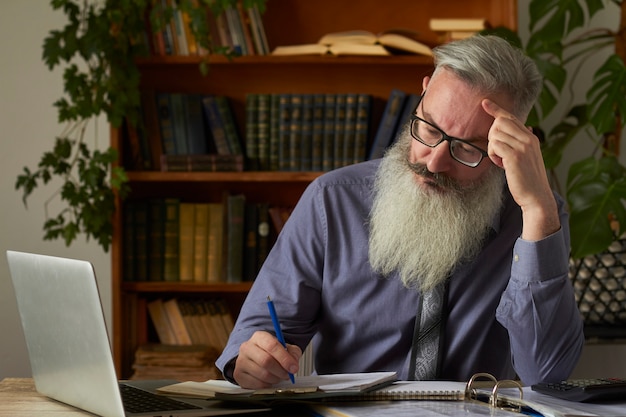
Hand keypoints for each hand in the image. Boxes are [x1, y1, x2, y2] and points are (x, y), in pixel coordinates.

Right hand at [233, 331, 301, 388]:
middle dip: (281, 370)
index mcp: (259, 337)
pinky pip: (257, 384)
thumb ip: (293, 353)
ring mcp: (241, 361)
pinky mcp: (238, 375)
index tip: (293, 367)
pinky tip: (269, 380)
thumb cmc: (271, 353)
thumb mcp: (285, 348)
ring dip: (275, 379)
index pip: (271, 345)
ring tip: (279, 376)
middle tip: (288, 374)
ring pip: (262, 374)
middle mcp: (247, 347)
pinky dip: (267, 385)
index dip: (284, 358)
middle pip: (266, 361)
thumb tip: (293, 363)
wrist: (255, 358)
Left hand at [482, 99, 559, 239]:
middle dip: (492, 136)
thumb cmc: (527, 179)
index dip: (496, 109)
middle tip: (498, 153)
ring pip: (495, 135)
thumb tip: (525, 126)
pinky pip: (494, 146)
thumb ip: (522, 142)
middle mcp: (528, 138)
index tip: (485, 103)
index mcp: (531, 137)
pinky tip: (501, 164)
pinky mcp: (515, 156)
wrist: (536, 197)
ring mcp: (523, 146)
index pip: (511, 117)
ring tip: (501, 161)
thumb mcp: (527, 157)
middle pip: (499, 123)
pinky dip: (493, 155)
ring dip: (492, 149)